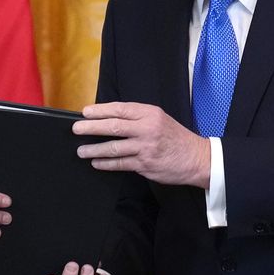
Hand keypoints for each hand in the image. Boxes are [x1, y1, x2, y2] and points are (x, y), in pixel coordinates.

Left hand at [73, 101, 210, 186]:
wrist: (197, 158)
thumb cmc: (175, 137)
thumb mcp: (159, 119)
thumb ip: (137, 118)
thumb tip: (108, 119)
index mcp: (150, 114)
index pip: (120, 109)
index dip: (100, 111)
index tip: (85, 113)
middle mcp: (147, 129)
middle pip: (113, 126)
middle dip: (91, 128)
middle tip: (76, 129)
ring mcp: (146, 148)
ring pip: (114, 147)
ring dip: (94, 149)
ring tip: (81, 150)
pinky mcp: (145, 165)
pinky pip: (120, 164)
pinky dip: (106, 164)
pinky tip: (97, 163)